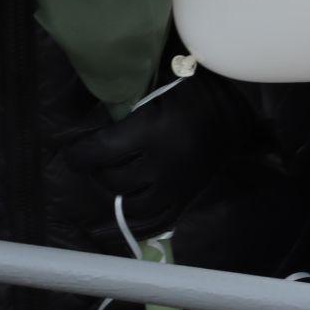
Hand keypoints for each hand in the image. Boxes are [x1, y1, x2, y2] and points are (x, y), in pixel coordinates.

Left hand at [67, 71, 257, 240]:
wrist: (237, 108)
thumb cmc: (191, 86)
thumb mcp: (155, 82)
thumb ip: (125, 97)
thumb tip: (89, 109)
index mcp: (154, 129)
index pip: (103, 151)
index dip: (80, 155)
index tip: (71, 154)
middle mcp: (163, 163)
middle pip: (115, 180)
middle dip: (97, 172)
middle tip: (91, 162)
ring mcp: (177, 186)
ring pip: (131, 205)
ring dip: (113, 196)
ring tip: (104, 183)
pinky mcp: (186, 198)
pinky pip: (155, 223)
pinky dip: (133, 227)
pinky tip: (115, 224)